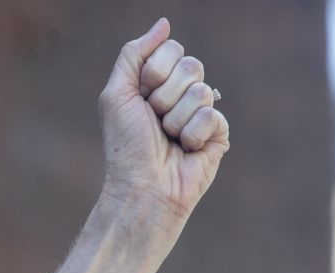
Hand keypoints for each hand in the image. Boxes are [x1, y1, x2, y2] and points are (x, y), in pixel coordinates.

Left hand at [98, 18, 229, 222]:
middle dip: (165, 95)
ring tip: (168, 139)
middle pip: (192, 65)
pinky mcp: (218, 134)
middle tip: (154, 120)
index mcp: (158, 83)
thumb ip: (134, 54)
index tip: (141, 98)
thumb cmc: (126, 146)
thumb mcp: (116, 94)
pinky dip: (192, 135)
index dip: (155, 72)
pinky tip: (185, 151)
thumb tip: (164, 24)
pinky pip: (213, 116)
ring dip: (176, 119)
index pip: (173, 49)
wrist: (140, 187)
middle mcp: (181, 95)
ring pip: (202, 91)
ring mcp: (202, 114)